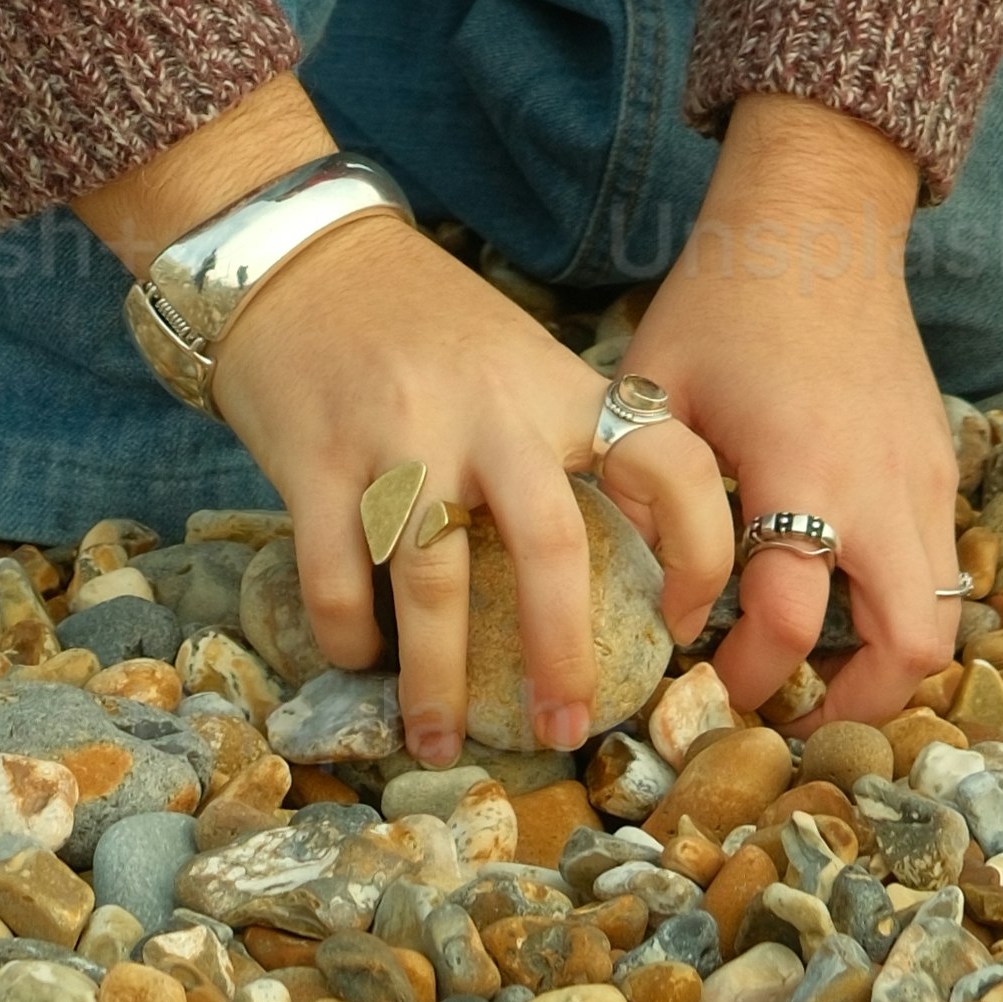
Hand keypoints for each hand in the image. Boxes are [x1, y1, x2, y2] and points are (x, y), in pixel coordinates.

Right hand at [210, 219, 738, 758]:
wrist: (302, 257)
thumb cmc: (426, 328)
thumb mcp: (521, 363)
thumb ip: (569, 443)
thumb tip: (634, 566)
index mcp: (556, 388)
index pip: (668, 460)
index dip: (700, 550)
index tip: (685, 627)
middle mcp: (488, 411)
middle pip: (551, 546)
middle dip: (562, 655)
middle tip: (566, 731)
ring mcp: (399, 435)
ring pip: (433, 584)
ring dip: (437, 683)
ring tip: (439, 744)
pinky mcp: (315, 459)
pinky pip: (336, 577)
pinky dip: (349, 637)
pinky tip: (359, 659)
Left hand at [625, 95, 965, 727]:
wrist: (820, 221)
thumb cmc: (727, 301)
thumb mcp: (657, 389)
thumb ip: (643, 494)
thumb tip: (652, 601)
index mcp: (802, 471)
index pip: (789, 622)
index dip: (743, 676)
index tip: (702, 681)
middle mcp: (881, 488)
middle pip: (908, 651)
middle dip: (848, 709)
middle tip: (785, 716)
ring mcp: (924, 478)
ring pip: (939, 618)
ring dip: (883, 662)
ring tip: (816, 674)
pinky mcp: (940, 464)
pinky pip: (939, 566)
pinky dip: (899, 603)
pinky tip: (838, 592)